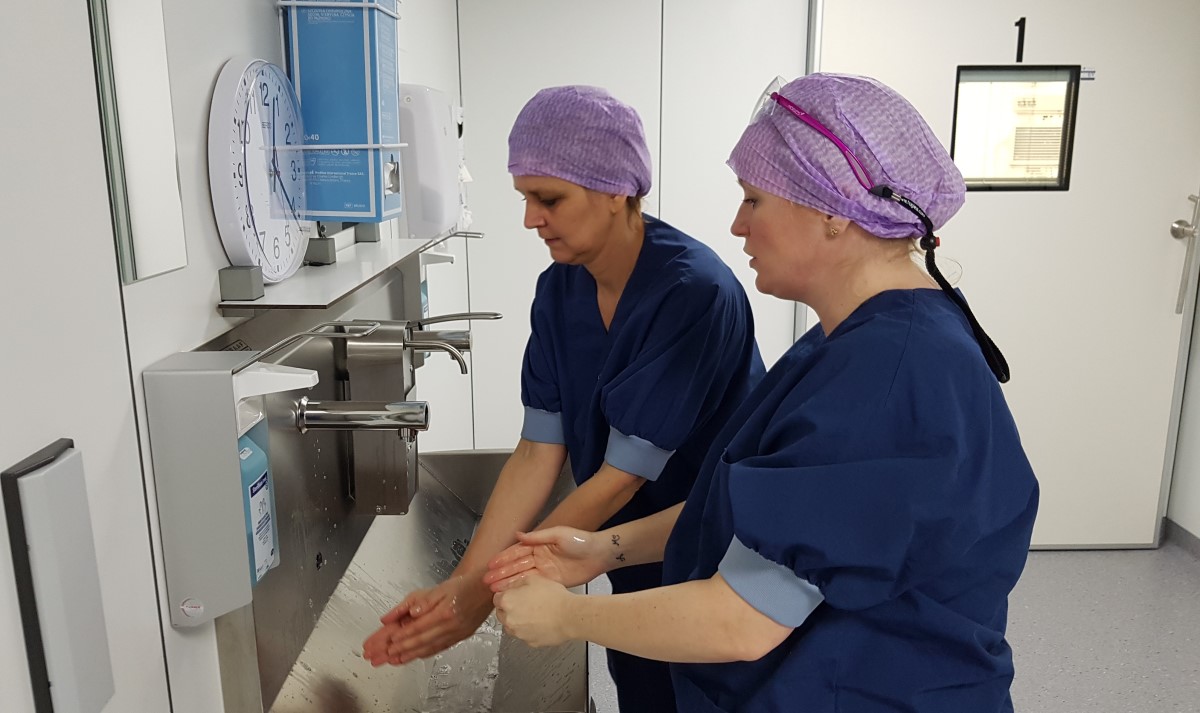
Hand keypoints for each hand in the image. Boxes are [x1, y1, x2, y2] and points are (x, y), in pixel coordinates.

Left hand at [360, 572, 492, 665]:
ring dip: (412, 655)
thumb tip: (409, 612)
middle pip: (423, 641)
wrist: (487, 589)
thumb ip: (420, 601)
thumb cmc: (464, 585)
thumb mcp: (440, 588)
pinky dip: (426, 653)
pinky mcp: (461, 637)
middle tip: (387, 655)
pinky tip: (417, 656)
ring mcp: (458, 633)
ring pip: (431, 647)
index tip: (389, 641)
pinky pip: (441, 648)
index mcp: (445, 612)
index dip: (402, 636)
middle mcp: (452, 626)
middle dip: (402, 649)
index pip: (418, 627)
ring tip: (397, 660)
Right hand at [483, 528, 608, 591]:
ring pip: (522, 577)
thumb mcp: (559, 534)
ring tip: (493, 589)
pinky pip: (532, 586)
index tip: (491, 564)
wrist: (599, 555)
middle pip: (516, 566)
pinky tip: (511, 593)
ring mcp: (544, 571)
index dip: (503, 558)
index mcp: (539, 545)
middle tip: (487, 580)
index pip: (517, 552)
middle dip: (501, 573)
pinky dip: (521, 590)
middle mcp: (539, 558)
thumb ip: (538, 536)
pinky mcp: (551, 582)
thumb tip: (518, 534)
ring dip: (507, 583)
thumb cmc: (581, 541)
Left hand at [493, 573, 574, 647]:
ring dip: (518, 620)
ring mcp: (518, 633)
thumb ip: (517, 583)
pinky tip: (540, 622)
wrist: (569, 616)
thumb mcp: (533, 579)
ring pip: (512, 626)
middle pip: (502, 614)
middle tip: (524, 603)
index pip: (496, 599)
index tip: (513, 595)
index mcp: (507, 602)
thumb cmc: (554, 598)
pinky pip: (525, 635)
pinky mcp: (529, 642)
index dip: (506, 595)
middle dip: (510, 608)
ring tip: (534, 613)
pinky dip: (530, 630)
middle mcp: (509, 619)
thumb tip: (512, 587)